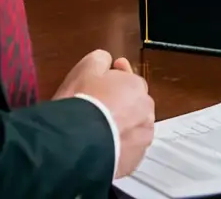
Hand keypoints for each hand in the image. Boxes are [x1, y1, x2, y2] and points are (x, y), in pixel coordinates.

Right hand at [52, 49, 154, 177]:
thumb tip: (106, 59)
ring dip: (121, 128)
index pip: (130, 80)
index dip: (116, 79)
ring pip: (133, 129)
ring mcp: (142, 138)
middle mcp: (146, 111)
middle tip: (99, 109)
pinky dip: (118, 149)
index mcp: (137, 87)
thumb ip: (100, 59)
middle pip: (134, 105)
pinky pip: (127, 152)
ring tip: (100, 131)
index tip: (105, 82)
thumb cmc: (80, 102)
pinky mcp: (133, 161)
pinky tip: (102, 148)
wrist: (75, 142)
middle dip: (120, 105)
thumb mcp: (85, 68)